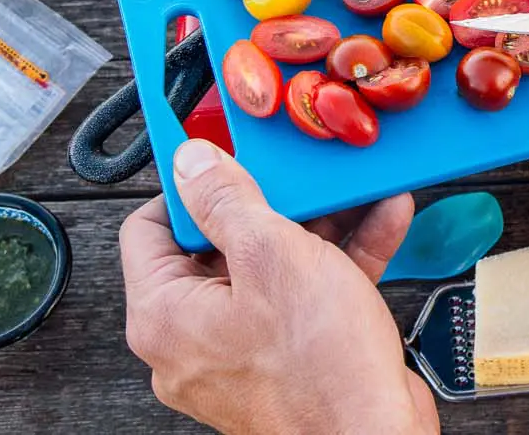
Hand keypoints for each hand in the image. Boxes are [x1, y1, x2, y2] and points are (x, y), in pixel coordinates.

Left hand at [119, 139, 439, 434]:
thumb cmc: (320, 371)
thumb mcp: (273, 257)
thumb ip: (228, 201)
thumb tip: (191, 163)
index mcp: (167, 316)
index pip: (149, 229)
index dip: (188, 185)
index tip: (225, 157)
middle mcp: (194, 339)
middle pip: (219, 245)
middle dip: (273, 201)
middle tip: (299, 173)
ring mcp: (243, 352)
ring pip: (272, 267)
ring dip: (319, 224)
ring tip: (352, 190)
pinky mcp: (289, 360)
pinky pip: (305, 296)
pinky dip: (340, 260)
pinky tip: (379, 222)